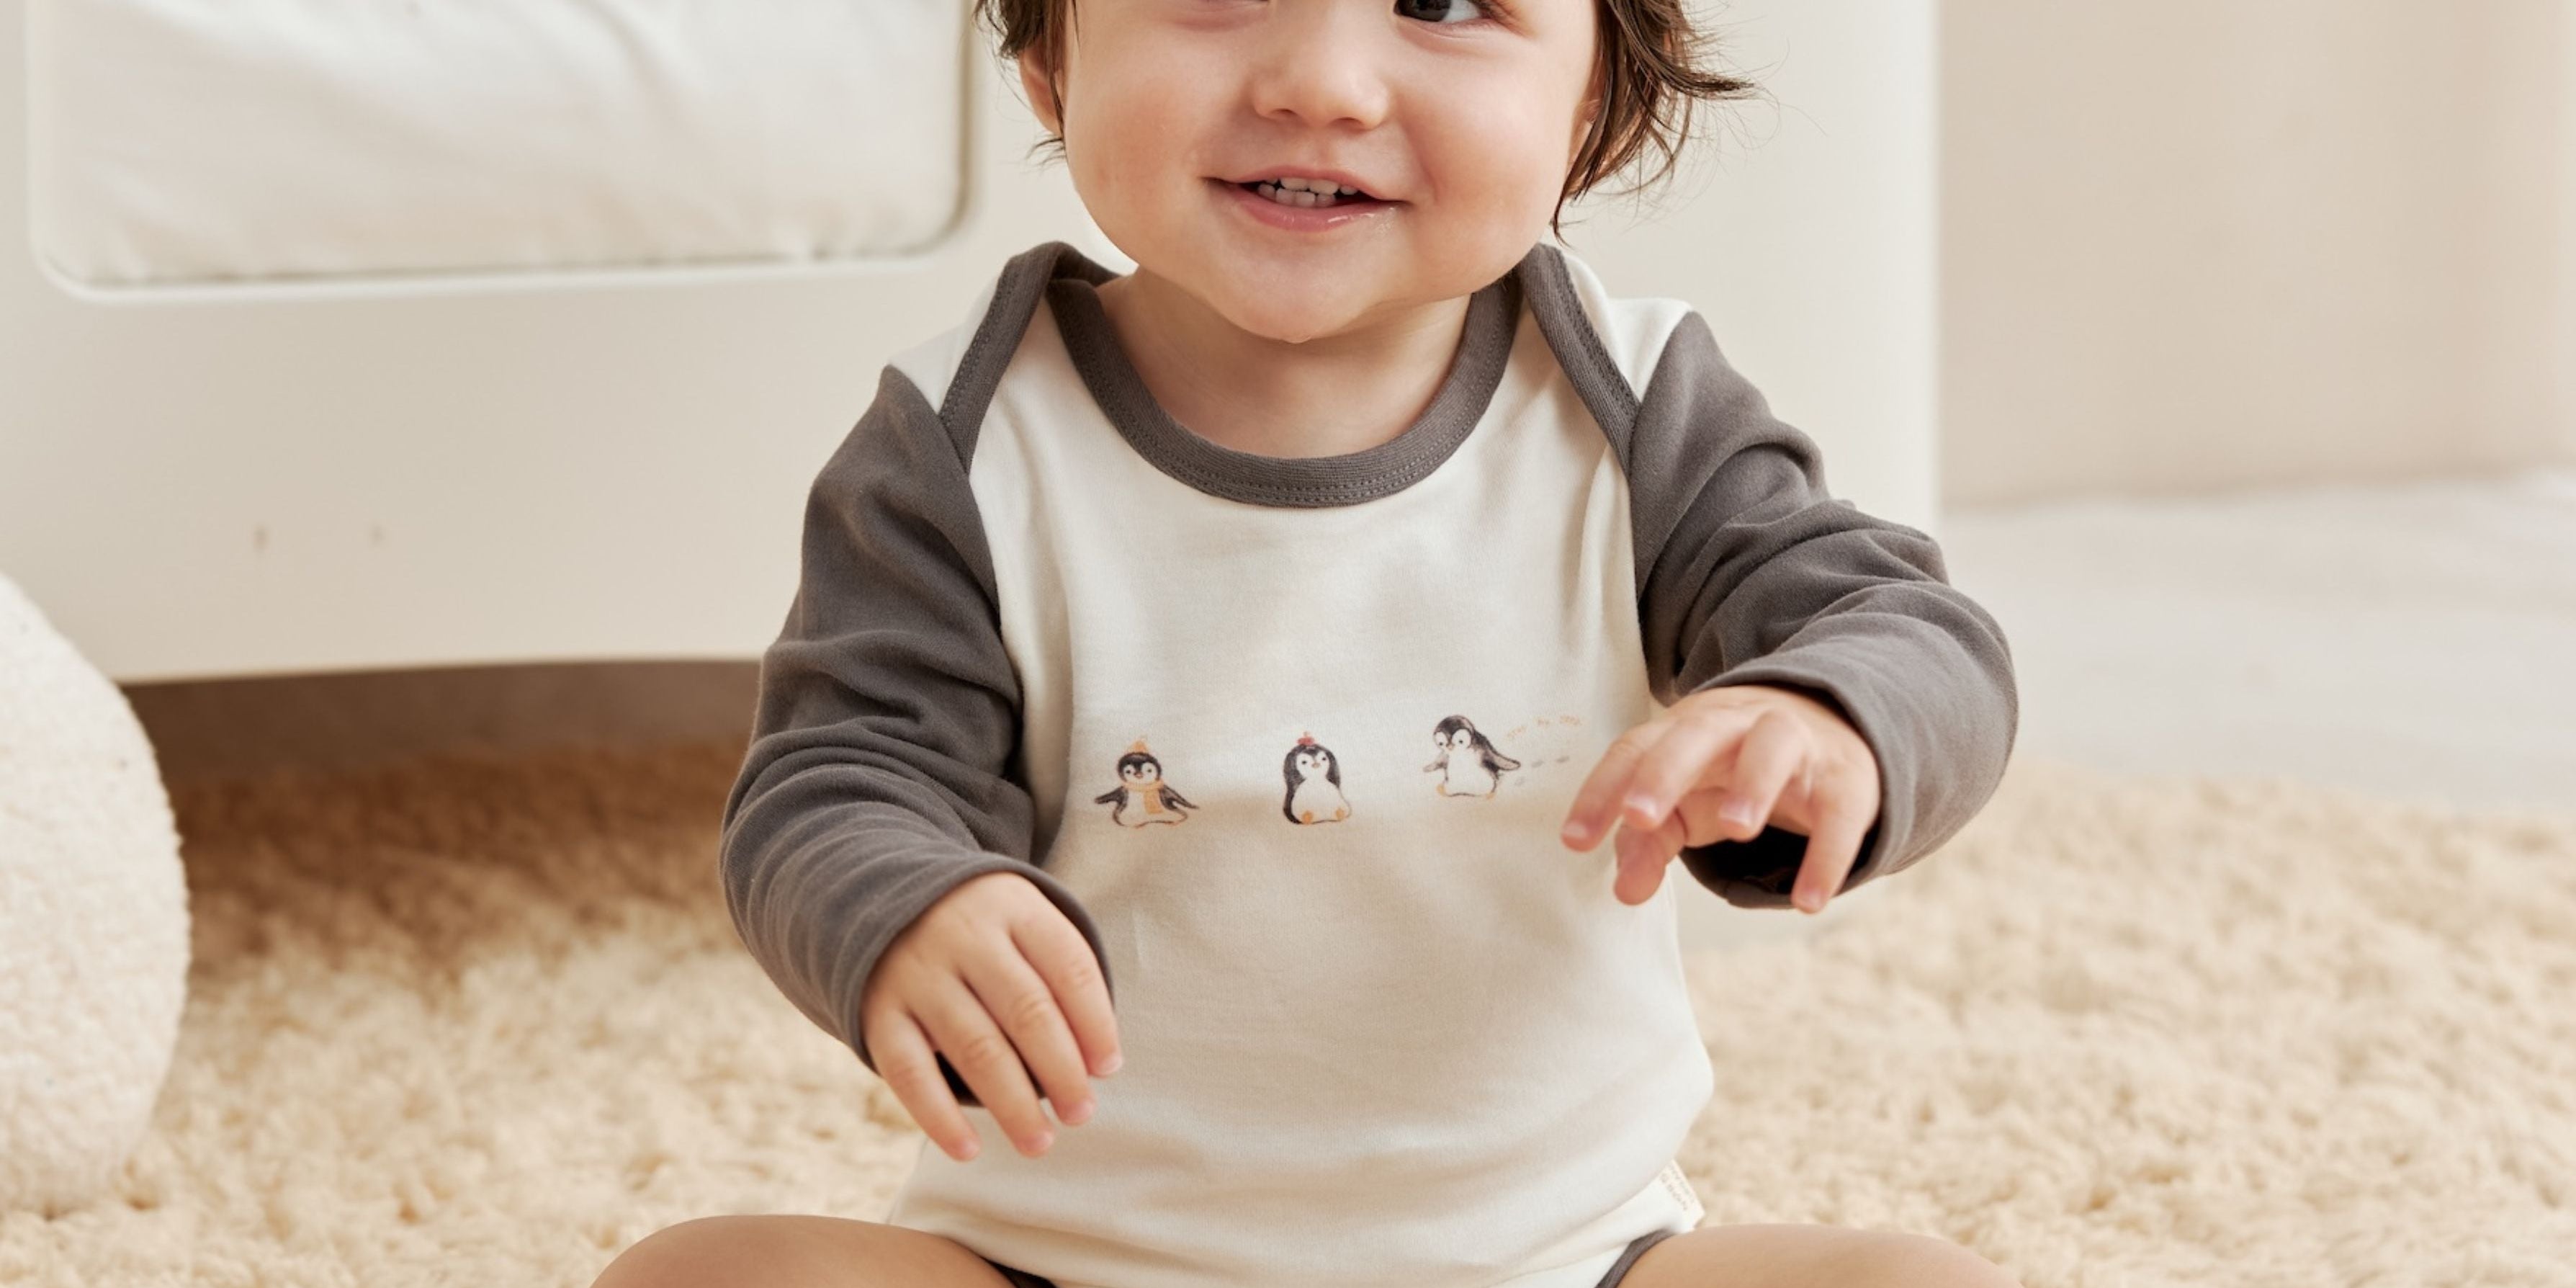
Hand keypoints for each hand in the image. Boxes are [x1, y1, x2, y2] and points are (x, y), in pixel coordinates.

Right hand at [859, 871, 1121, 1161]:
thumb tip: (1096, 1066)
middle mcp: (964, 937)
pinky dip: (940, 1118)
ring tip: (1040, 1142)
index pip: (1069, 966)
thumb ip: (1059, 978)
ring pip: (976, 1048)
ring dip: (1013, 1104)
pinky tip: (969, 1150)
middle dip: (1061, 1071)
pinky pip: (910, 1073)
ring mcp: (918, 975)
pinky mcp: (879, 1013)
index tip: (1108, 1069)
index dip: (1095, 1022)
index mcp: (1013, 908)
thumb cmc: (982, 931)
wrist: (882, 901)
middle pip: (1027, 1011)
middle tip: (1081, 1114)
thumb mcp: (1022, 924)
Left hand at [1559, 684, 1881, 913]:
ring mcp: (1795, 742)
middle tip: (1639, 817)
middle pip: (1696, 733)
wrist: (1831, 724)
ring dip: (1753, 784)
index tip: (1575, 840)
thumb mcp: (1688, 805)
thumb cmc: (1734, 770)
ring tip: (1737, 831)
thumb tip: (1624, 891)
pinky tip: (1807, 901)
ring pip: (1772, 746)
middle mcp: (1735, 724)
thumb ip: (1649, 843)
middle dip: (1665, 772)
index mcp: (1683, 729)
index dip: (1602, 791)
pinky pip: (1839, 811)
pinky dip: (1827, 853)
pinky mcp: (1846, 777)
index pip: (1634, 748)